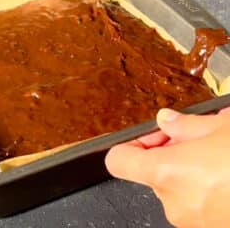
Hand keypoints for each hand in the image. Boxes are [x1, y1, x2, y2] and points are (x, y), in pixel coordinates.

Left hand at [105, 107, 229, 227]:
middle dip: (172, 150)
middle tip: (197, 136)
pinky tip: (226, 171)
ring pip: (177, 184)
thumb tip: (166, 120)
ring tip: (217, 152)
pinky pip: (195, 201)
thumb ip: (185, 124)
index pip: (118, 160)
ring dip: (190, 166)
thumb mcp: (221, 129)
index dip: (132, 144)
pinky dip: (204, 185)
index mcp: (165, 173)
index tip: (152, 135)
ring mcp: (191, 222)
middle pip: (152, 169)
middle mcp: (172, 203)